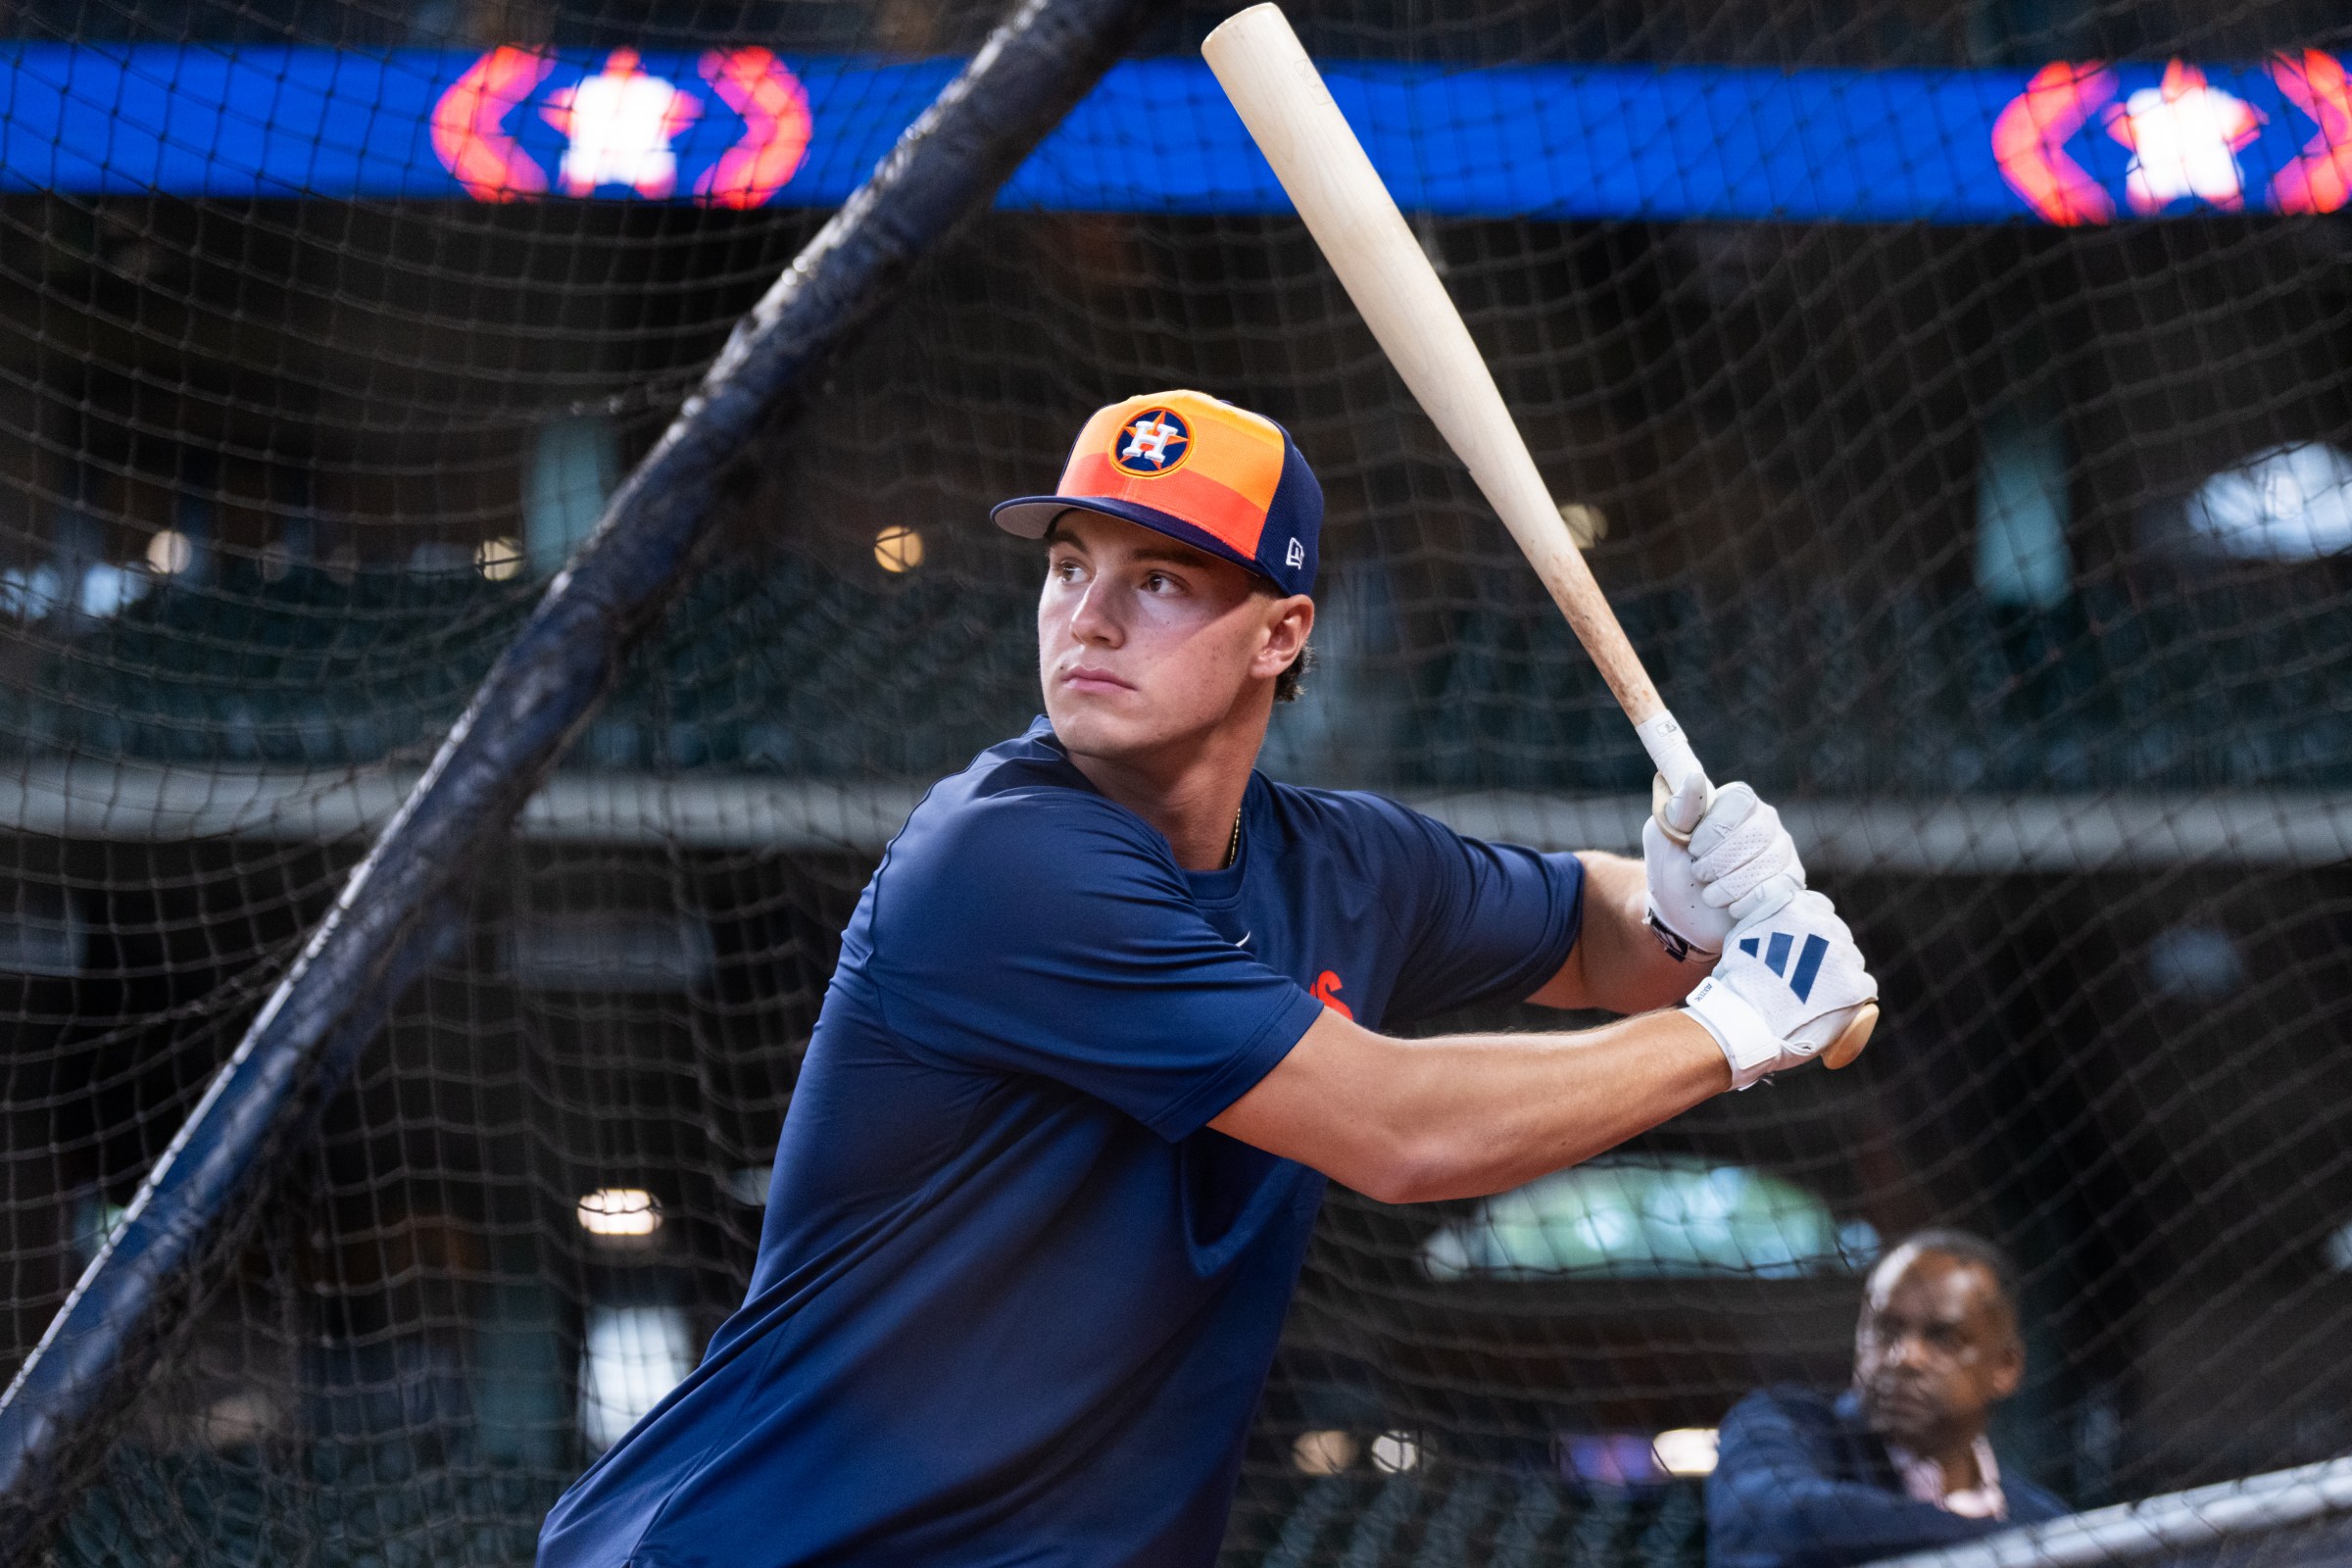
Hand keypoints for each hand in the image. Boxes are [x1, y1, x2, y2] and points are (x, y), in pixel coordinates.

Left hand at [1642, 779, 1805, 960]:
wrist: (1682, 918)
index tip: (1692, 847)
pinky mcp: (1789, 882)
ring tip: (1711, 894)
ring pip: (1769, 863)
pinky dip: (1748, 902)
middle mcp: (1764, 821)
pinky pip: (1779, 888)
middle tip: (1699, 873)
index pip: (1740, 800)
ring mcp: (1781, 851)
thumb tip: (1695, 778)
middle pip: (1757, 833)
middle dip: (1719, 860)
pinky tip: (1732, 907)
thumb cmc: (1672, 870)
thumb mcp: (1665, 839)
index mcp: (1733, 803)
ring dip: (1730, 885)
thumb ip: (1679, 811)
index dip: (1716, 827)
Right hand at [1681, 889, 1876, 1087]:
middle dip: (1827, 953)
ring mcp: (1841, 955)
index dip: (1813, 930)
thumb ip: (1767, 914)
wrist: (1744, 1021)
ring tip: (1814, 995)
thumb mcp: (1745, 933)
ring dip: (1840, 975)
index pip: (1821, 908)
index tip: (1805, 947)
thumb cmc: (1738, 981)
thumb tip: (1778, 909)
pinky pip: (1864, 987)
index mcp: (1798, 908)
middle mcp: (1824, 925)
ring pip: (1852, 962)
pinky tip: (1832, 1007)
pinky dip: (1852, 997)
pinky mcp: (1854, 985)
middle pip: (1839, 936)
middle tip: (1806, 977)